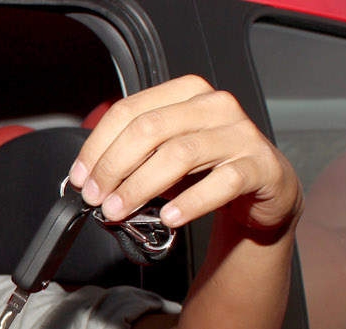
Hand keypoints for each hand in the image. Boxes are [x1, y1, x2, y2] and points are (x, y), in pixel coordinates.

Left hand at [68, 75, 301, 234]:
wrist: (265, 187)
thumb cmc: (209, 169)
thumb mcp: (165, 155)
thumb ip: (133, 158)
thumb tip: (90, 179)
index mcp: (186, 93)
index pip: (130, 111)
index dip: (98, 145)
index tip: (80, 176)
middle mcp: (214, 106)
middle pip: (150, 129)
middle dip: (114, 166)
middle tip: (95, 197)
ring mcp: (240, 134)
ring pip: (180, 154)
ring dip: (140, 186)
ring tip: (118, 210)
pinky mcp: (260, 166)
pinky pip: (221, 183)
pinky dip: (190, 202)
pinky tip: (169, 217)